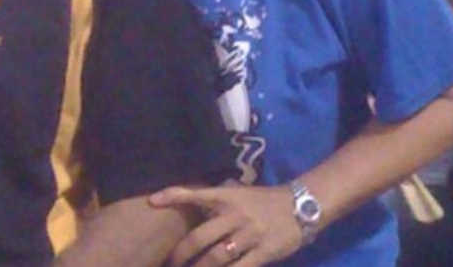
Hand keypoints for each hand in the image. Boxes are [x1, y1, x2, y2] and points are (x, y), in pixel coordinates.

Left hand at [149, 183, 301, 266]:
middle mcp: (235, 215)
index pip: (195, 194)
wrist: (300, 206)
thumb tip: (187, 206)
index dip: (173, 196)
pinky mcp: (263, 253)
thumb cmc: (262, 201)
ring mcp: (249, 235)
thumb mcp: (238, 193)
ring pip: (216, 258)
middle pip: (199, 237)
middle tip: (169, 263)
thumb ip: (216, 202)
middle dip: (180, 254)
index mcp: (227, 197)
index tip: (152, 202)